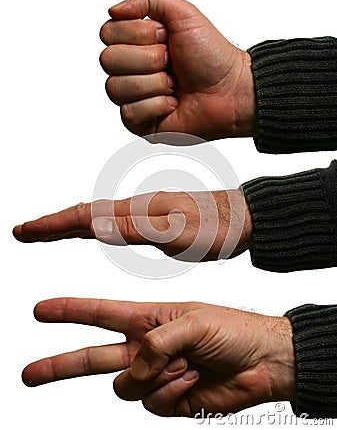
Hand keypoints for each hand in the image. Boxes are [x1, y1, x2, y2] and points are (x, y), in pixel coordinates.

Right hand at [13, 189, 251, 261]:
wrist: (247, 219)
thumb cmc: (219, 228)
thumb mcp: (178, 232)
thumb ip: (137, 229)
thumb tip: (95, 227)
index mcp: (140, 212)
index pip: (87, 216)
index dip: (53, 225)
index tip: (25, 231)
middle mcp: (140, 209)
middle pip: (87, 214)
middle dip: (54, 223)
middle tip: (27, 231)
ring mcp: (149, 213)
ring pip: (102, 218)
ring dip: (72, 224)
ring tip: (52, 230)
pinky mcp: (159, 220)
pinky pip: (119, 223)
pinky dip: (98, 226)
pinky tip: (100, 230)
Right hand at [22, 298, 295, 416]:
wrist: (261, 362)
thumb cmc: (232, 330)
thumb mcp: (194, 322)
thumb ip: (158, 341)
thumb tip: (138, 366)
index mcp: (148, 318)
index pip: (100, 313)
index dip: (69, 311)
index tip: (41, 310)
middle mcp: (145, 347)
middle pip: (92, 357)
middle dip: (60, 364)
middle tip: (29, 372)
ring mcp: (155, 375)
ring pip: (126, 386)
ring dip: (154, 376)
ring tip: (185, 363)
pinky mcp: (167, 399)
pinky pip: (152, 402)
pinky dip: (172, 391)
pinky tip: (192, 379)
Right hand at [99, 0, 256, 140]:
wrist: (230, 90)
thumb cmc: (211, 56)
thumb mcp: (182, 13)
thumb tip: (114, 9)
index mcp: (135, 42)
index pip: (108, 33)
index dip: (138, 34)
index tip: (165, 37)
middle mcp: (130, 69)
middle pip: (108, 60)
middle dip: (148, 59)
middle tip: (171, 62)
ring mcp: (133, 97)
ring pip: (116, 88)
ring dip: (154, 83)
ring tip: (173, 84)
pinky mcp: (139, 122)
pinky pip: (129, 113)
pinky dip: (157, 106)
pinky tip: (172, 103)